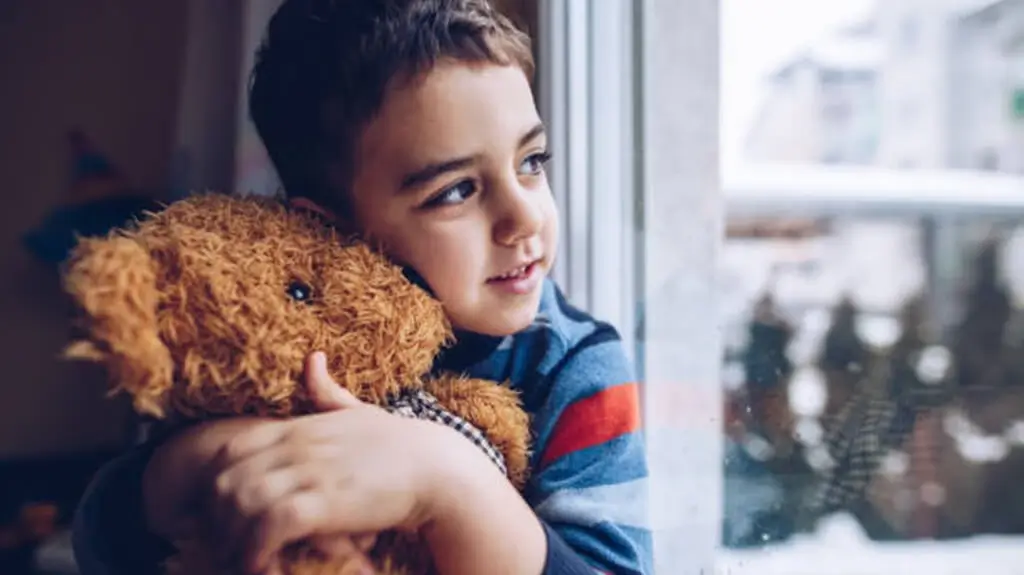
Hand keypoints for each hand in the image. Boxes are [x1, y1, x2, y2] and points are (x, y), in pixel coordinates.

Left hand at [204, 352, 453, 573]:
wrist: (439, 469)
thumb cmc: (401, 445)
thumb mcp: (359, 410)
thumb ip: (327, 391)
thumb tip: (312, 358)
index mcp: (301, 428)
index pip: (231, 448)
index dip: (218, 482)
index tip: (225, 512)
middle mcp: (298, 447)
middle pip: (227, 479)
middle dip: (218, 518)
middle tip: (227, 545)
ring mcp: (311, 473)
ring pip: (241, 502)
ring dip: (233, 539)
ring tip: (243, 560)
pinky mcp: (326, 503)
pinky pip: (271, 525)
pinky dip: (258, 549)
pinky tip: (264, 566)